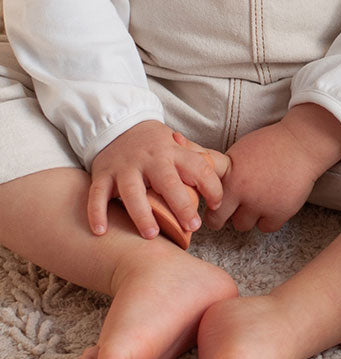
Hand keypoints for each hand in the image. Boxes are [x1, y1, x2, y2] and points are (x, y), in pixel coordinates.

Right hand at [88, 121, 226, 238]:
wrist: (118, 124)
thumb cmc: (156, 144)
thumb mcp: (180, 146)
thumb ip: (199, 161)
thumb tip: (226, 178)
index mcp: (174, 152)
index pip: (199, 168)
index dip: (212, 187)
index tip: (217, 206)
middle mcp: (150, 159)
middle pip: (167, 182)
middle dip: (181, 205)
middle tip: (191, 227)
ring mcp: (124, 167)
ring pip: (132, 192)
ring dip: (142, 214)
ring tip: (151, 235)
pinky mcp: (102, 174)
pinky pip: (97, 195)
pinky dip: (97, 213)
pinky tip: (101, 231)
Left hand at [204, 104, 340, 233]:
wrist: (301, 144)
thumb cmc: (269, 144)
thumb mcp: (238, 152)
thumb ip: (222, 171)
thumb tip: (201, 178)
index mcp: (229, 178)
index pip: (208, 207)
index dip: (211, 209)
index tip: (216, 208)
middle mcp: (242, 193)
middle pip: (222, 222)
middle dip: (225, 217)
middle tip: (232, 211)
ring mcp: (261, 204)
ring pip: (244, 225)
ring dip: (248, 216)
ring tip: (257, 202)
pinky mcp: (281, 211)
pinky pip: (267, 227)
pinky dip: (269, 219)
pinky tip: (273, 204)